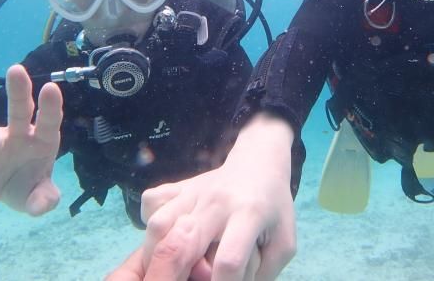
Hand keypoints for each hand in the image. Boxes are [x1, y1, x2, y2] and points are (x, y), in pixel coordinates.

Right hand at [0, 64, 63, 214]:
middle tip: (16, 69)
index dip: (51, 105)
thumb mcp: (38, 197)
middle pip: (19, 109)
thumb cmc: (27, 185)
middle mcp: (18, 134)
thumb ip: (44, 200)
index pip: (50, 121)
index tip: (51, 87)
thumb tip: (42, 205)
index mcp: (42, 139)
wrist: (3, 192)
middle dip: (18, 89)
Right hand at [123, 113, 295, 279]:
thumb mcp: (284, 244)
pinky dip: (149, 222)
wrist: (259, 163)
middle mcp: (218, 201)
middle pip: (183, 244)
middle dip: (177, 273)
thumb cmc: (274, 210)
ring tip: (168, 265)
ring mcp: (194, 192)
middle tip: (181, 280)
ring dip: (158, 253)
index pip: (229, 260)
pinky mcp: (178, 186)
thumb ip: (263, 273)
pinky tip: (165, 235)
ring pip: (159, 225)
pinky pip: (151, 203)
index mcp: (249, 214)